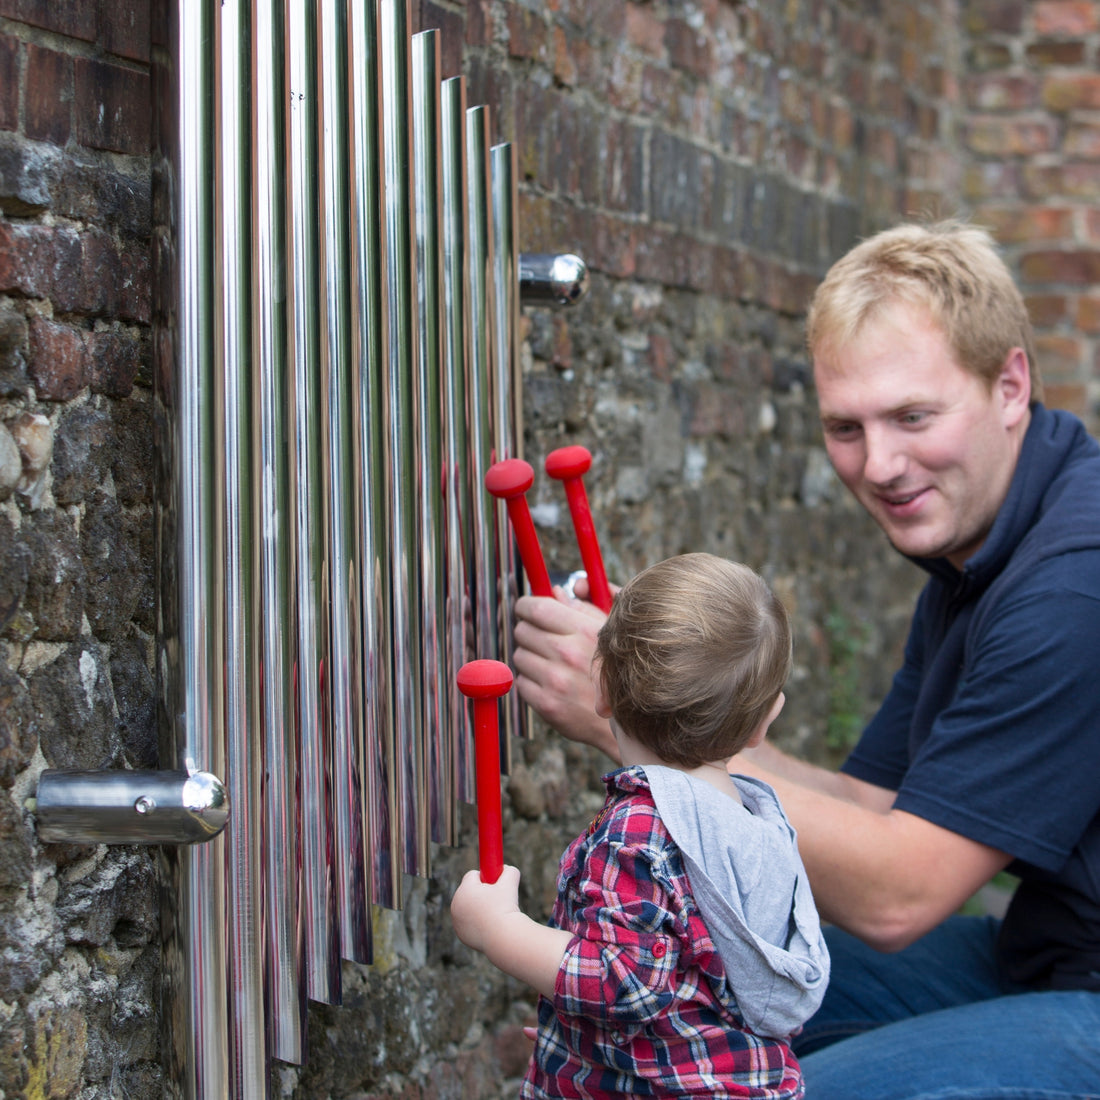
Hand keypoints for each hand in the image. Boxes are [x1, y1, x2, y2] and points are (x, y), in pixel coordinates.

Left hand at [450, 865, 521, 954]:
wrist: (502, 937)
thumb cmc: (505, 907)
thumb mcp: (510, 883)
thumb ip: (509, 871)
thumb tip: (507, 869)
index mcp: (465, 889)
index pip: (472, 876)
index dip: (486, 878)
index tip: (495, 884)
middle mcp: (456, 904)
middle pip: (468, 891)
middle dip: (481, 893)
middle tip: (496, 900)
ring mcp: (456, 921)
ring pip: (468, 908)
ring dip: (479, 908)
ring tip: (494, 915)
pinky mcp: (460, 934)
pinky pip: (469, 923)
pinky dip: (477, 923)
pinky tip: (489, 927)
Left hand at [512, 588, 618, 758]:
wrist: (625, 722)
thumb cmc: (615, 672)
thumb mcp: (607, 633)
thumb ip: (580, 609)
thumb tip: (555, 591)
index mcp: (583, 630)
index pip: (537, 608)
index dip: (525, 606)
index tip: (526, 609)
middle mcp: (567, 653)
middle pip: (522, 630)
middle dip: (528, 632)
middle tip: (540, 639)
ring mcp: (556, 680)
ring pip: (519, 656)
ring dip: (529, 658)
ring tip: (549, 664)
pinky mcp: (547, 704)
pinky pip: (520, 682)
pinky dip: (530, 682)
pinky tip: (550, 685)